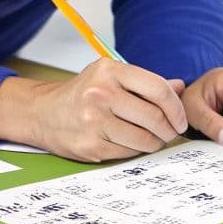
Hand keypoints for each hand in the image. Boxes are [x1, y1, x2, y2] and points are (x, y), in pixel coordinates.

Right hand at [0, 60, 189, 161]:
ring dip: (155, 143)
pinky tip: (131, 143)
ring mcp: (94, 121)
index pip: (158, 89)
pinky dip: (136, 150)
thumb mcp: (111, 77)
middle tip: (171, 133)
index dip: (177, 108)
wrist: (42, 113)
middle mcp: (101, 94)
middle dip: (169, 130)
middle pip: (155, 118)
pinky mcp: (90, 145)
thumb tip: (180, 86)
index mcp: (110, 71)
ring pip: (144, 140)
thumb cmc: (81, 93)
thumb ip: (146, 83)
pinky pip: (128, 153)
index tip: (181, 119)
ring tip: (152, 138)